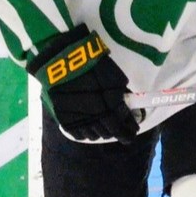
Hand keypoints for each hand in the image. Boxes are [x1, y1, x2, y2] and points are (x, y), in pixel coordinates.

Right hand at [26, 24, 140, 142]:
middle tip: (120, 127)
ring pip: (93, 135)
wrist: (62, 61)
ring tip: (104, 127)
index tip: (133, 130)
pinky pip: (77, 134)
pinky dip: (85, 132)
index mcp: (109, 107)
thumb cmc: (93, 66)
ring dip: (101, 132)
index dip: (129, 131)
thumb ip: (121, 97)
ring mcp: (77, 119)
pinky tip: (89, 127)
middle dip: (117, 130)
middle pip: (108, 132)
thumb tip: (125, 109)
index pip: (122, 127)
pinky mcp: (63, 119)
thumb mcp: (116, 79)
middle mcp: (94, 117)